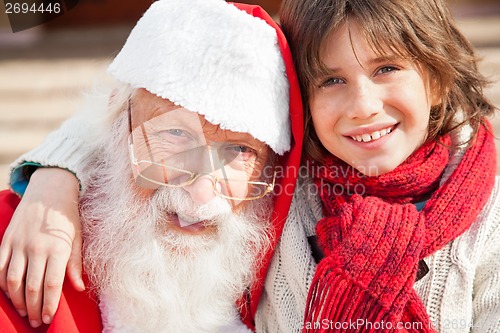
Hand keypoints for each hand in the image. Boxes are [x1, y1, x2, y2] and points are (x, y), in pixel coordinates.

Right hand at [0, 167, 83, 327]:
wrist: (49, 191)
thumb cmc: (67, 217)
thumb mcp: (77, 238)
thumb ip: (75, 264)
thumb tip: (78, 288)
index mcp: (57, 248)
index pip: (51, 285)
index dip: (49, 305)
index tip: (48, 318)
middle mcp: (36, 248)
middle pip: (32, 287)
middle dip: (33, 308)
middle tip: (36, 322)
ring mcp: (18, 245)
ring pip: (13, 281)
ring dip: (17, 300)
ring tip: (23, 312)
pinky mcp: (6, 241)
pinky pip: (0, 268)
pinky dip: (3, 284)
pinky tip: (10, 294)